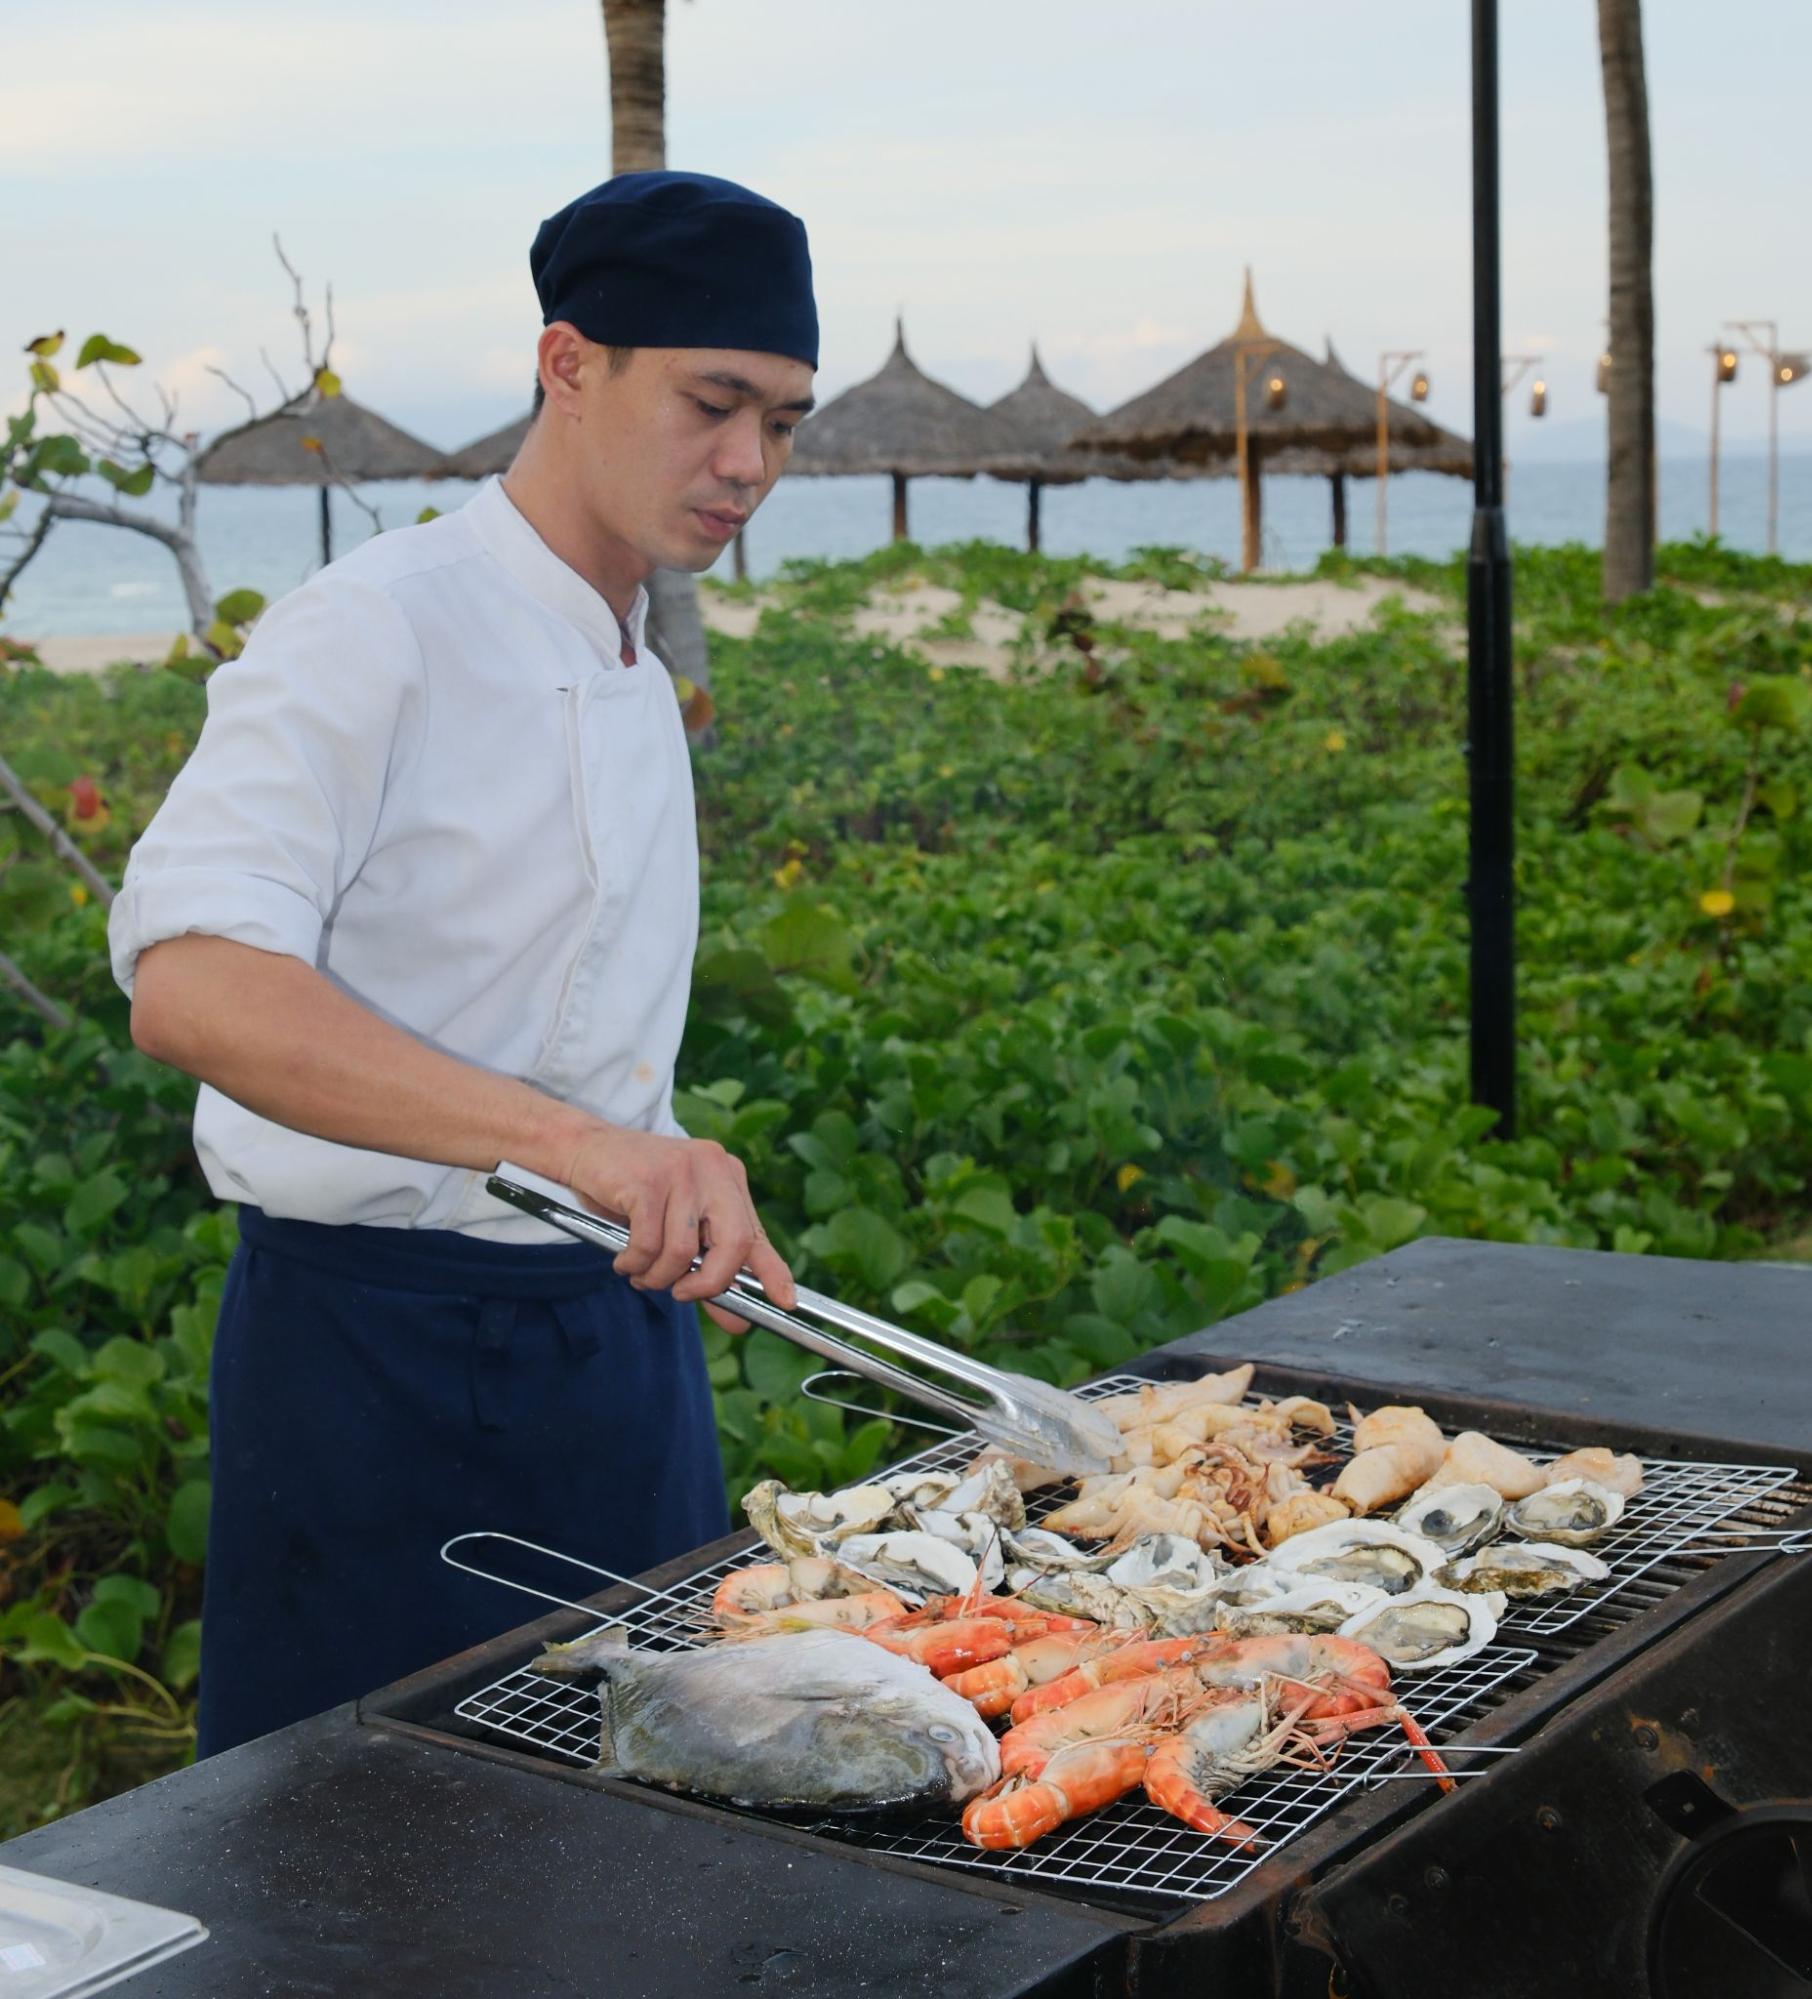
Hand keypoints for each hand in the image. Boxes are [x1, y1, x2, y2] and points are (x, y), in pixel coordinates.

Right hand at [563, 1125, 795, 1334]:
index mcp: (728, 1177)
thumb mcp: (677, 1227)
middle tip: (682, 1294)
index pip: (757, 1233)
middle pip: (734, 1243)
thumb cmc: (632, 1192)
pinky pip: (648, 1245)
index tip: (786, 1302)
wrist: (584, 1149)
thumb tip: (737, 1320)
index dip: (773, 1271)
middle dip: (709, 1283)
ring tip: (641, 1272)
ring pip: (684, 1252)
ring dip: (658, 1276)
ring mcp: (682, 1171)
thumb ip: (708, 1268)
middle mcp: (713, 1169)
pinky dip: (634, 1264)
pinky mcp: (649, 1180)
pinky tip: (623, 1259)